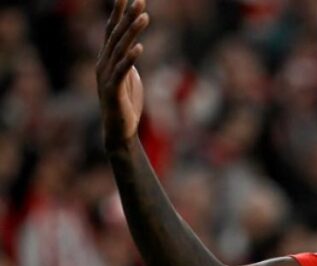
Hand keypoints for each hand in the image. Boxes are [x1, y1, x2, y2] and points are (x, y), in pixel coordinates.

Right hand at [96, 0, 148, 150]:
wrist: (119, 132)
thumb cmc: (125, 105)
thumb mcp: (128, 77)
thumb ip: (128, 61)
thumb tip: (134, 48)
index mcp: (107, 59)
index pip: (111, 30)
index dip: (119, 13)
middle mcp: (103, 64)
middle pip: (116, 35)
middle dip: (127, 16)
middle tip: (140, 0)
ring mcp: (106, 77)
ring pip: (120, 50)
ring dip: (133, 32)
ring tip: (144, 17)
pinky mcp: (113, 91)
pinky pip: (122, 72)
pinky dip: (130, 59)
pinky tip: (140, 48)